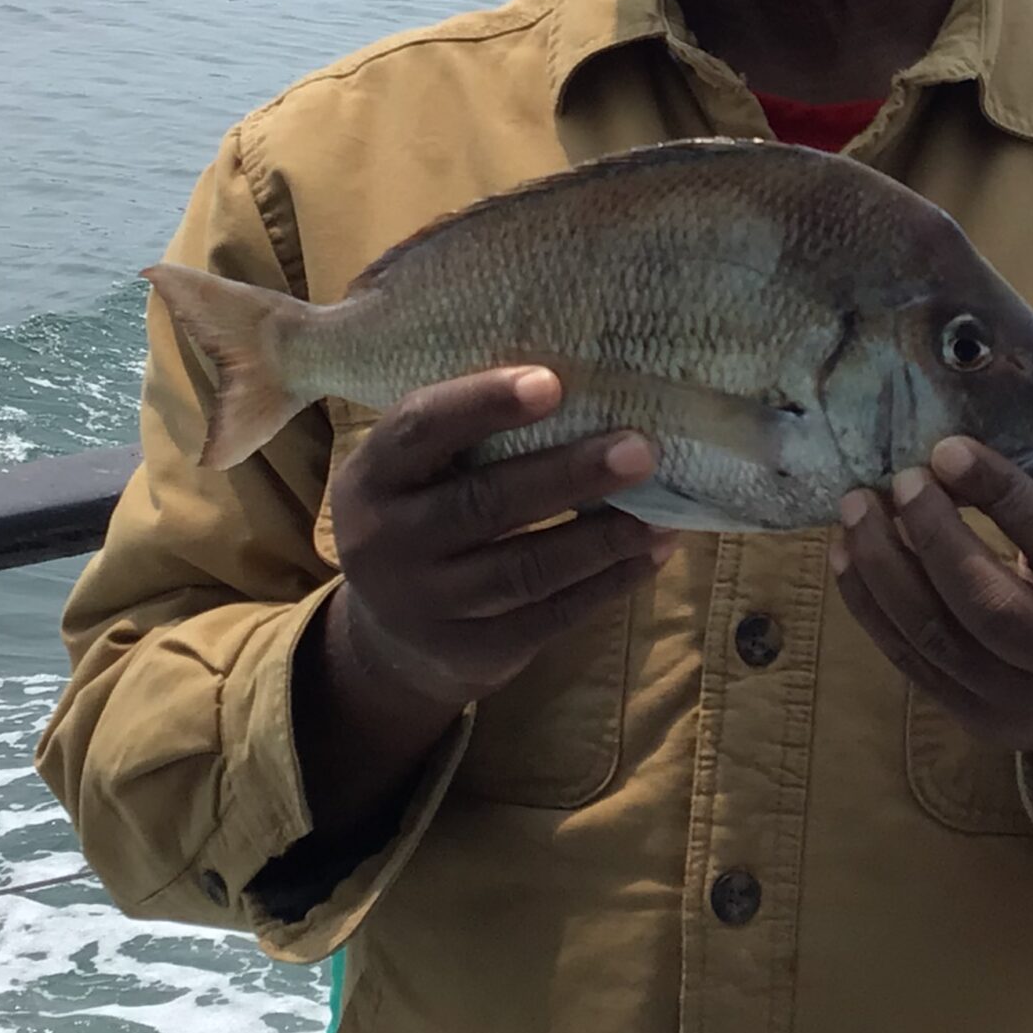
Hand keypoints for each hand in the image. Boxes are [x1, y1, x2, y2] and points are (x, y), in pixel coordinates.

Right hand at [329, 366, 677, 709]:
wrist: (388, 635)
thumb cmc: (422, 514)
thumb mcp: (415, 472)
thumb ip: (470, 433)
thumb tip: (585, 380)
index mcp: (372, 476)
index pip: (421, 428)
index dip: (483, 403)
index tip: (552, 382)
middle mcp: (386, 542)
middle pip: (484, 503)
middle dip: (568, 474)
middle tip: (638, 450)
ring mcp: (427, 605)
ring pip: (525, 569)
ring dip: (601, 538)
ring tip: (660, 511)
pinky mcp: (471, 652)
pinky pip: (550, 616)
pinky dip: (608, 583)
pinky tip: (651, 553)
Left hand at [833, 437, 1032, 787]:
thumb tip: (964, 450)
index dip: (1000, 492)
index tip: (947, 449)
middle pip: (990, 603)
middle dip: (934, 534)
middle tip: (902, 479)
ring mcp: (1019, 701)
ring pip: (937, 636)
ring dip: (884, 565)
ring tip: (856, 508)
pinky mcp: (972, 716)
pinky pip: (909, 658)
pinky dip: (869, 603)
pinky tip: (846, 554)